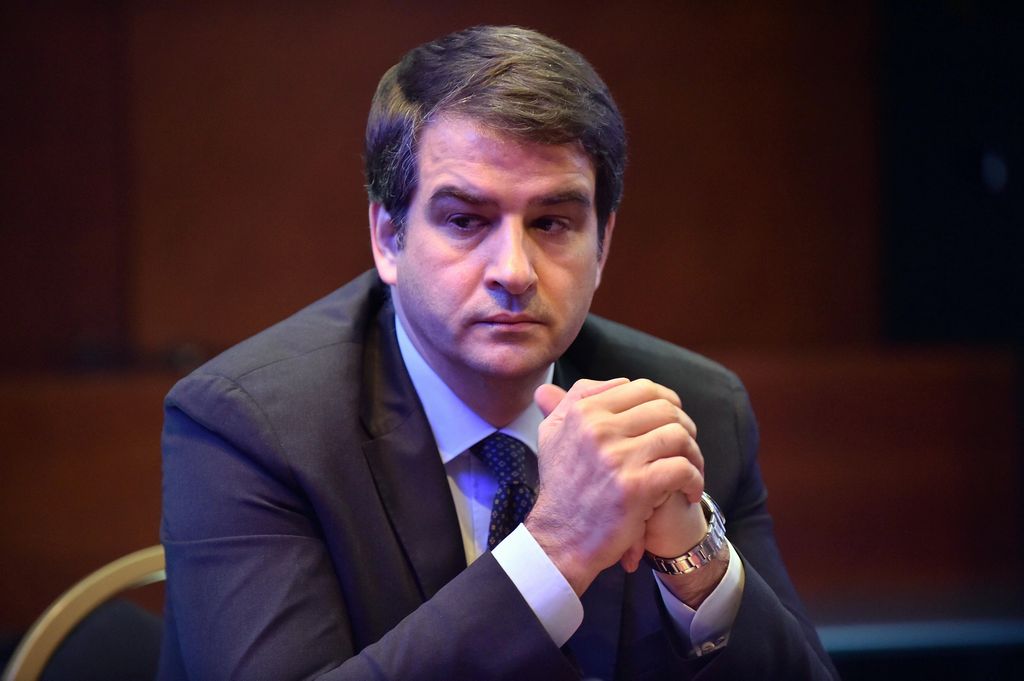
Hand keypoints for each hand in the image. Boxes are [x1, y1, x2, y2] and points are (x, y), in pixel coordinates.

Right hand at [526, 378, 704, 594]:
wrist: (559, 538)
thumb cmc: (561, 487)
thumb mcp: (552, 434)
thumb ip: (571, 401)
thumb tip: (603, 381)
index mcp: (583, 411)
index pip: (642, 388)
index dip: (666, 402)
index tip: (671, 421)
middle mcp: (598, 428)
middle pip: (665, 409)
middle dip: (684, 426)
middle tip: (685, 447)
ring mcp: (618, 457)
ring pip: (678, 435)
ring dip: (693, 453)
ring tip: (691, 469)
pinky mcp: (636, 487)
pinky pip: (682, 468)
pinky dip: (694, 479)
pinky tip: (690, 491)